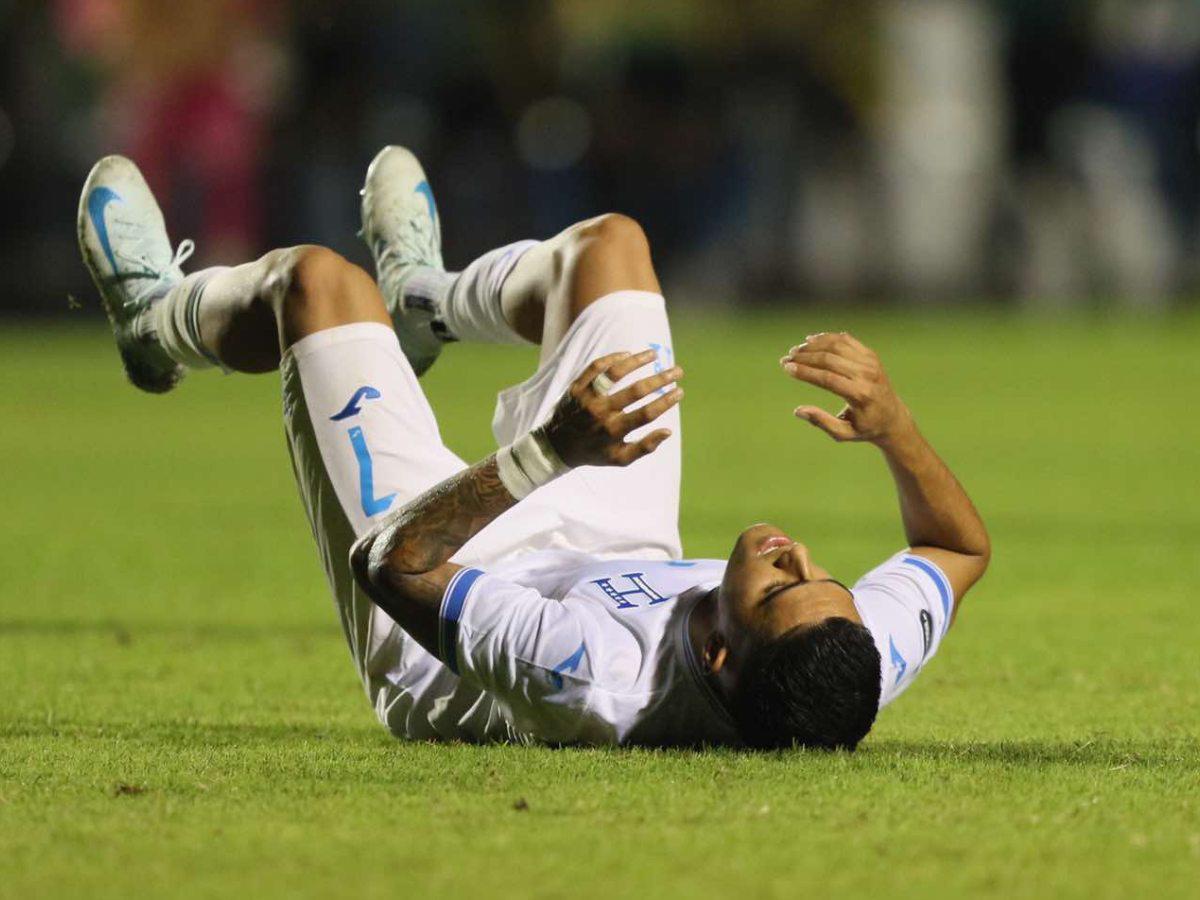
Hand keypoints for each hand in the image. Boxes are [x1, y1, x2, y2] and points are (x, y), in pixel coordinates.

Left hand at [543, 349, 682, 466]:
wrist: (556, 446)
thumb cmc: (593, 452)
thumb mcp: (619, 459)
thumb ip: (644, 448)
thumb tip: (668, 431)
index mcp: (613, 431)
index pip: (646, 413)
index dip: (666, 401)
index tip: (679, 391)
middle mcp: (600, 412)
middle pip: (636, 391)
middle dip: (661, 379)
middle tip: (677, 371)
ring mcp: (587, 398)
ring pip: (615, 373)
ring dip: (638, 361)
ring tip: (654, 355)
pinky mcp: (576, 387)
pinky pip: (596, 367)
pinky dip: (613, 359)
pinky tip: (629, 354)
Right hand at [780, 332, 909, 443]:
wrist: (893, 417)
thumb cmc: (864, 428)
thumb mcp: (843, 433)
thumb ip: (822, 422)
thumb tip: (798, 411)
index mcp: (861, 396)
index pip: (828, 379)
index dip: (805, 372)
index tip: (787, 368)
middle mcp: (867, 375)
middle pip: (830, 359)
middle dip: (804, 357)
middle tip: (785, 359)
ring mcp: (870, 362)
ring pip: (836, 345)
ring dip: (812, 346)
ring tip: (795, 351)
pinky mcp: (870, 355)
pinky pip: (845, 340)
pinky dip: (826, 338)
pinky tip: (810, 340)